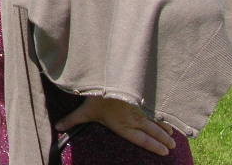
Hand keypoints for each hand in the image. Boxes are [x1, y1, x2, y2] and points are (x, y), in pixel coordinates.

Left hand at [55, 96, 175, 155]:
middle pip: (152, 132)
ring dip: (166, 129)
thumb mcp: (84, 110)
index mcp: (124, 127)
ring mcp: (141, 110)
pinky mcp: (145, 99)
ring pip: (157, 122)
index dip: (153, 146)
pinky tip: (172, 119)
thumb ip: (72, 120)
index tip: (164, 152)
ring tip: (174, 137)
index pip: (142, 140)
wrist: (111, 80)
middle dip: (163, 140)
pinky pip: (157, 110)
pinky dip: (165, 115)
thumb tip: (57, 127)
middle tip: (172, 146)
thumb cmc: (97, 97)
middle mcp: (135, 121)